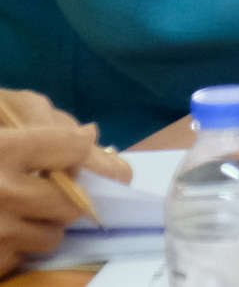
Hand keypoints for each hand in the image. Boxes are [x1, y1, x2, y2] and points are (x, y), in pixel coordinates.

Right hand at [0, 90, 129, 274]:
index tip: (68, 152)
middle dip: (64, 195)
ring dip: (41, 224)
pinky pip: (18, 258)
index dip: (74, 149)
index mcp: (4, 151)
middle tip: (45, 187)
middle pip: (71, 202)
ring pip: (51, 236)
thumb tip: (90, 135)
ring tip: (14, 210)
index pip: (73, 148)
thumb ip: (38, 121)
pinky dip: (12, 247)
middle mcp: (2, 193)